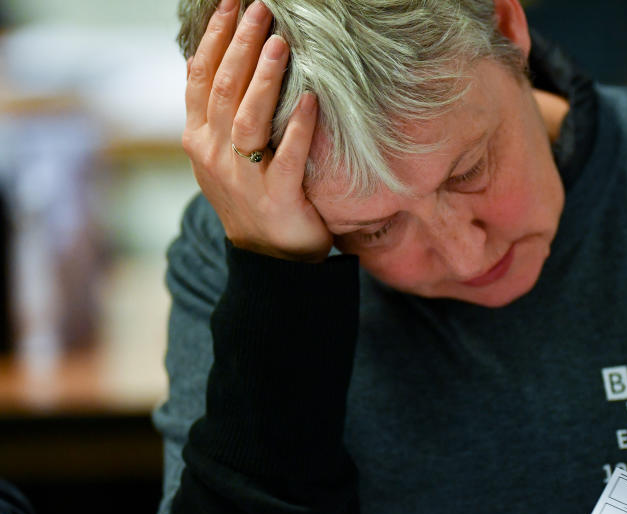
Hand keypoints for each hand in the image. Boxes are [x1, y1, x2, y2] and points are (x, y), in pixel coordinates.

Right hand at [182, 0, 331, 260]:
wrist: (268, 260)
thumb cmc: (254, 198)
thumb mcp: (225, 156)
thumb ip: (223, 116)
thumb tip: (237, 62)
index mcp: (199, 139)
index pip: (201, 78)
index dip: (215, 39)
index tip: (231, 4)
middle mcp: (214, 155)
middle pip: (224, 89)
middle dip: (242, 45)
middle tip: (262, 10)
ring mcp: (243, 178)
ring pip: (247, 118)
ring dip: (264, 78)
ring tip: (281, 43)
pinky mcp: (277, 198)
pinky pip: (286, 157)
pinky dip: (297, 127)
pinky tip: (311, 100)